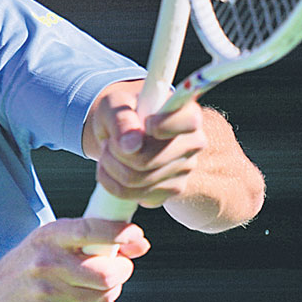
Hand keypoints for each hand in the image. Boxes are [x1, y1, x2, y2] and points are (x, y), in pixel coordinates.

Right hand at [0, 218, 149, 301]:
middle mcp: (46, 263)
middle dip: (122, 271)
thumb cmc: (34, 264)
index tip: (136, 235)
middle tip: (122, 268)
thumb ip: (95, 238)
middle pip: (104, 274)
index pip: (89, 231)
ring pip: (103, 297)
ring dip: (111, 292)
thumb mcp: (54, 241)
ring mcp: (47, 293)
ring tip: (101, 285)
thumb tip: (141, 243)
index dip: (117, 233)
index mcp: (48, 236)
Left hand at [82, 79, 207, 208]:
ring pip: (138, 181)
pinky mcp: (173, 189)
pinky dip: (115, 184)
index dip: (163, 125)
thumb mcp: (114, 105)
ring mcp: (185, 169)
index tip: (145, 123)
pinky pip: (138, 196)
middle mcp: (192, 142)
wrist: (120, 133)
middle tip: (109, 141)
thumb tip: (130, 145)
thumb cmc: (121, 113)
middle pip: (149, 159)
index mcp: (186, 113)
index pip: (188, 122)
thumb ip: (121, 119)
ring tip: (109, 153)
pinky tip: (115, 169)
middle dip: (116, 152)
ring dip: (111, 167)